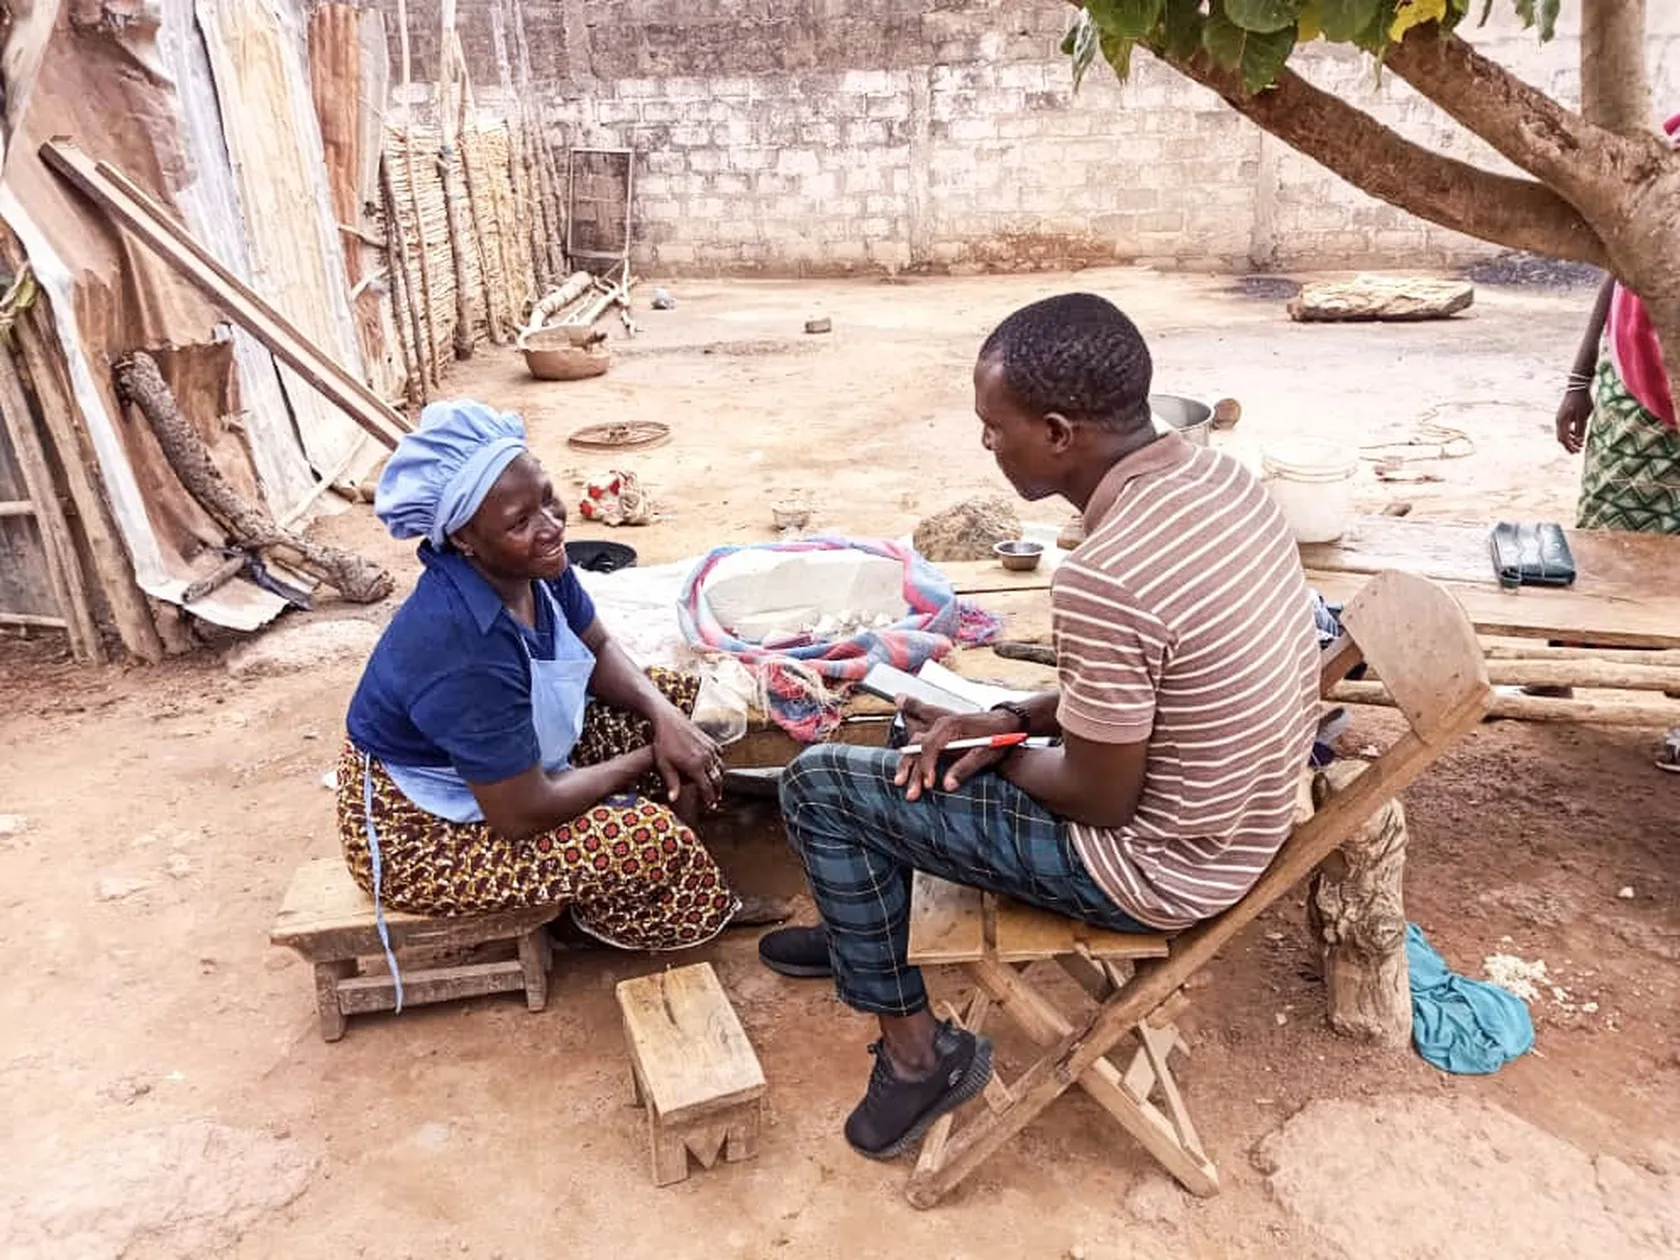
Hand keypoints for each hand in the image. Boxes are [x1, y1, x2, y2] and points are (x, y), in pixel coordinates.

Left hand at [651, 709, 722, 809]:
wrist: (668, 721)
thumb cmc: (663, 742)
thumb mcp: (664, 765)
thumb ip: (672, 783)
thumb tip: (673, 800)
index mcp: (695, 766)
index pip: (707, 787)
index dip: (709, 798)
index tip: (710, 805)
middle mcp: (706, 758)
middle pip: (717, 780)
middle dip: (717, 791)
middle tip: (715, 800)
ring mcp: (710, 749)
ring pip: (720, 768)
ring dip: (719, 779)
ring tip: (716, 787)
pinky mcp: (710, 741)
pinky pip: (719, 756)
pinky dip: (719, 764)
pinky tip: (715, 768)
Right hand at [893, 697, 1019, 800]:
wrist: (1006, 723)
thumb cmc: (998, 736)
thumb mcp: (985, 753)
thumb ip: (965, 767)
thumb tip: (947, 785)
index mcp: (951, 726)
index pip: (929, 745)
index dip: (927, 766)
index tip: (928, 784)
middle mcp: (941, 725)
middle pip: (917, 747)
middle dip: (911, 769)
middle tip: (910, 791)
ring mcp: (939, 731)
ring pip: (916, 747)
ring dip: (908, 766)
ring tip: (901, 784)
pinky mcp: (942, 738)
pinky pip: (921, 747)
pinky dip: (913, 760)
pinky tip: (907, 773)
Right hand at [1555, 389, 1591, 453]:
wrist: (1577, 387)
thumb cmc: (1582, 400)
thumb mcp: (1584, 416)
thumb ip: (1581, 429)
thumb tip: (1580, 441)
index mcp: (1562, 421)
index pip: (1564, 438)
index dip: (1570, 446)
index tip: (1578, 451)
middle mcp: (1558, 421)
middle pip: (1561, 438)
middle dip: (1569, 445)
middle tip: (1578, 451)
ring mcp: (1559, 418)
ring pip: (1562, 434)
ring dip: (1569, 440)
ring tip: (1579, 445)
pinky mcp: (1563, 416)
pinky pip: (1564, 428)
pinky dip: (1569, 434)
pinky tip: (1577, 435)